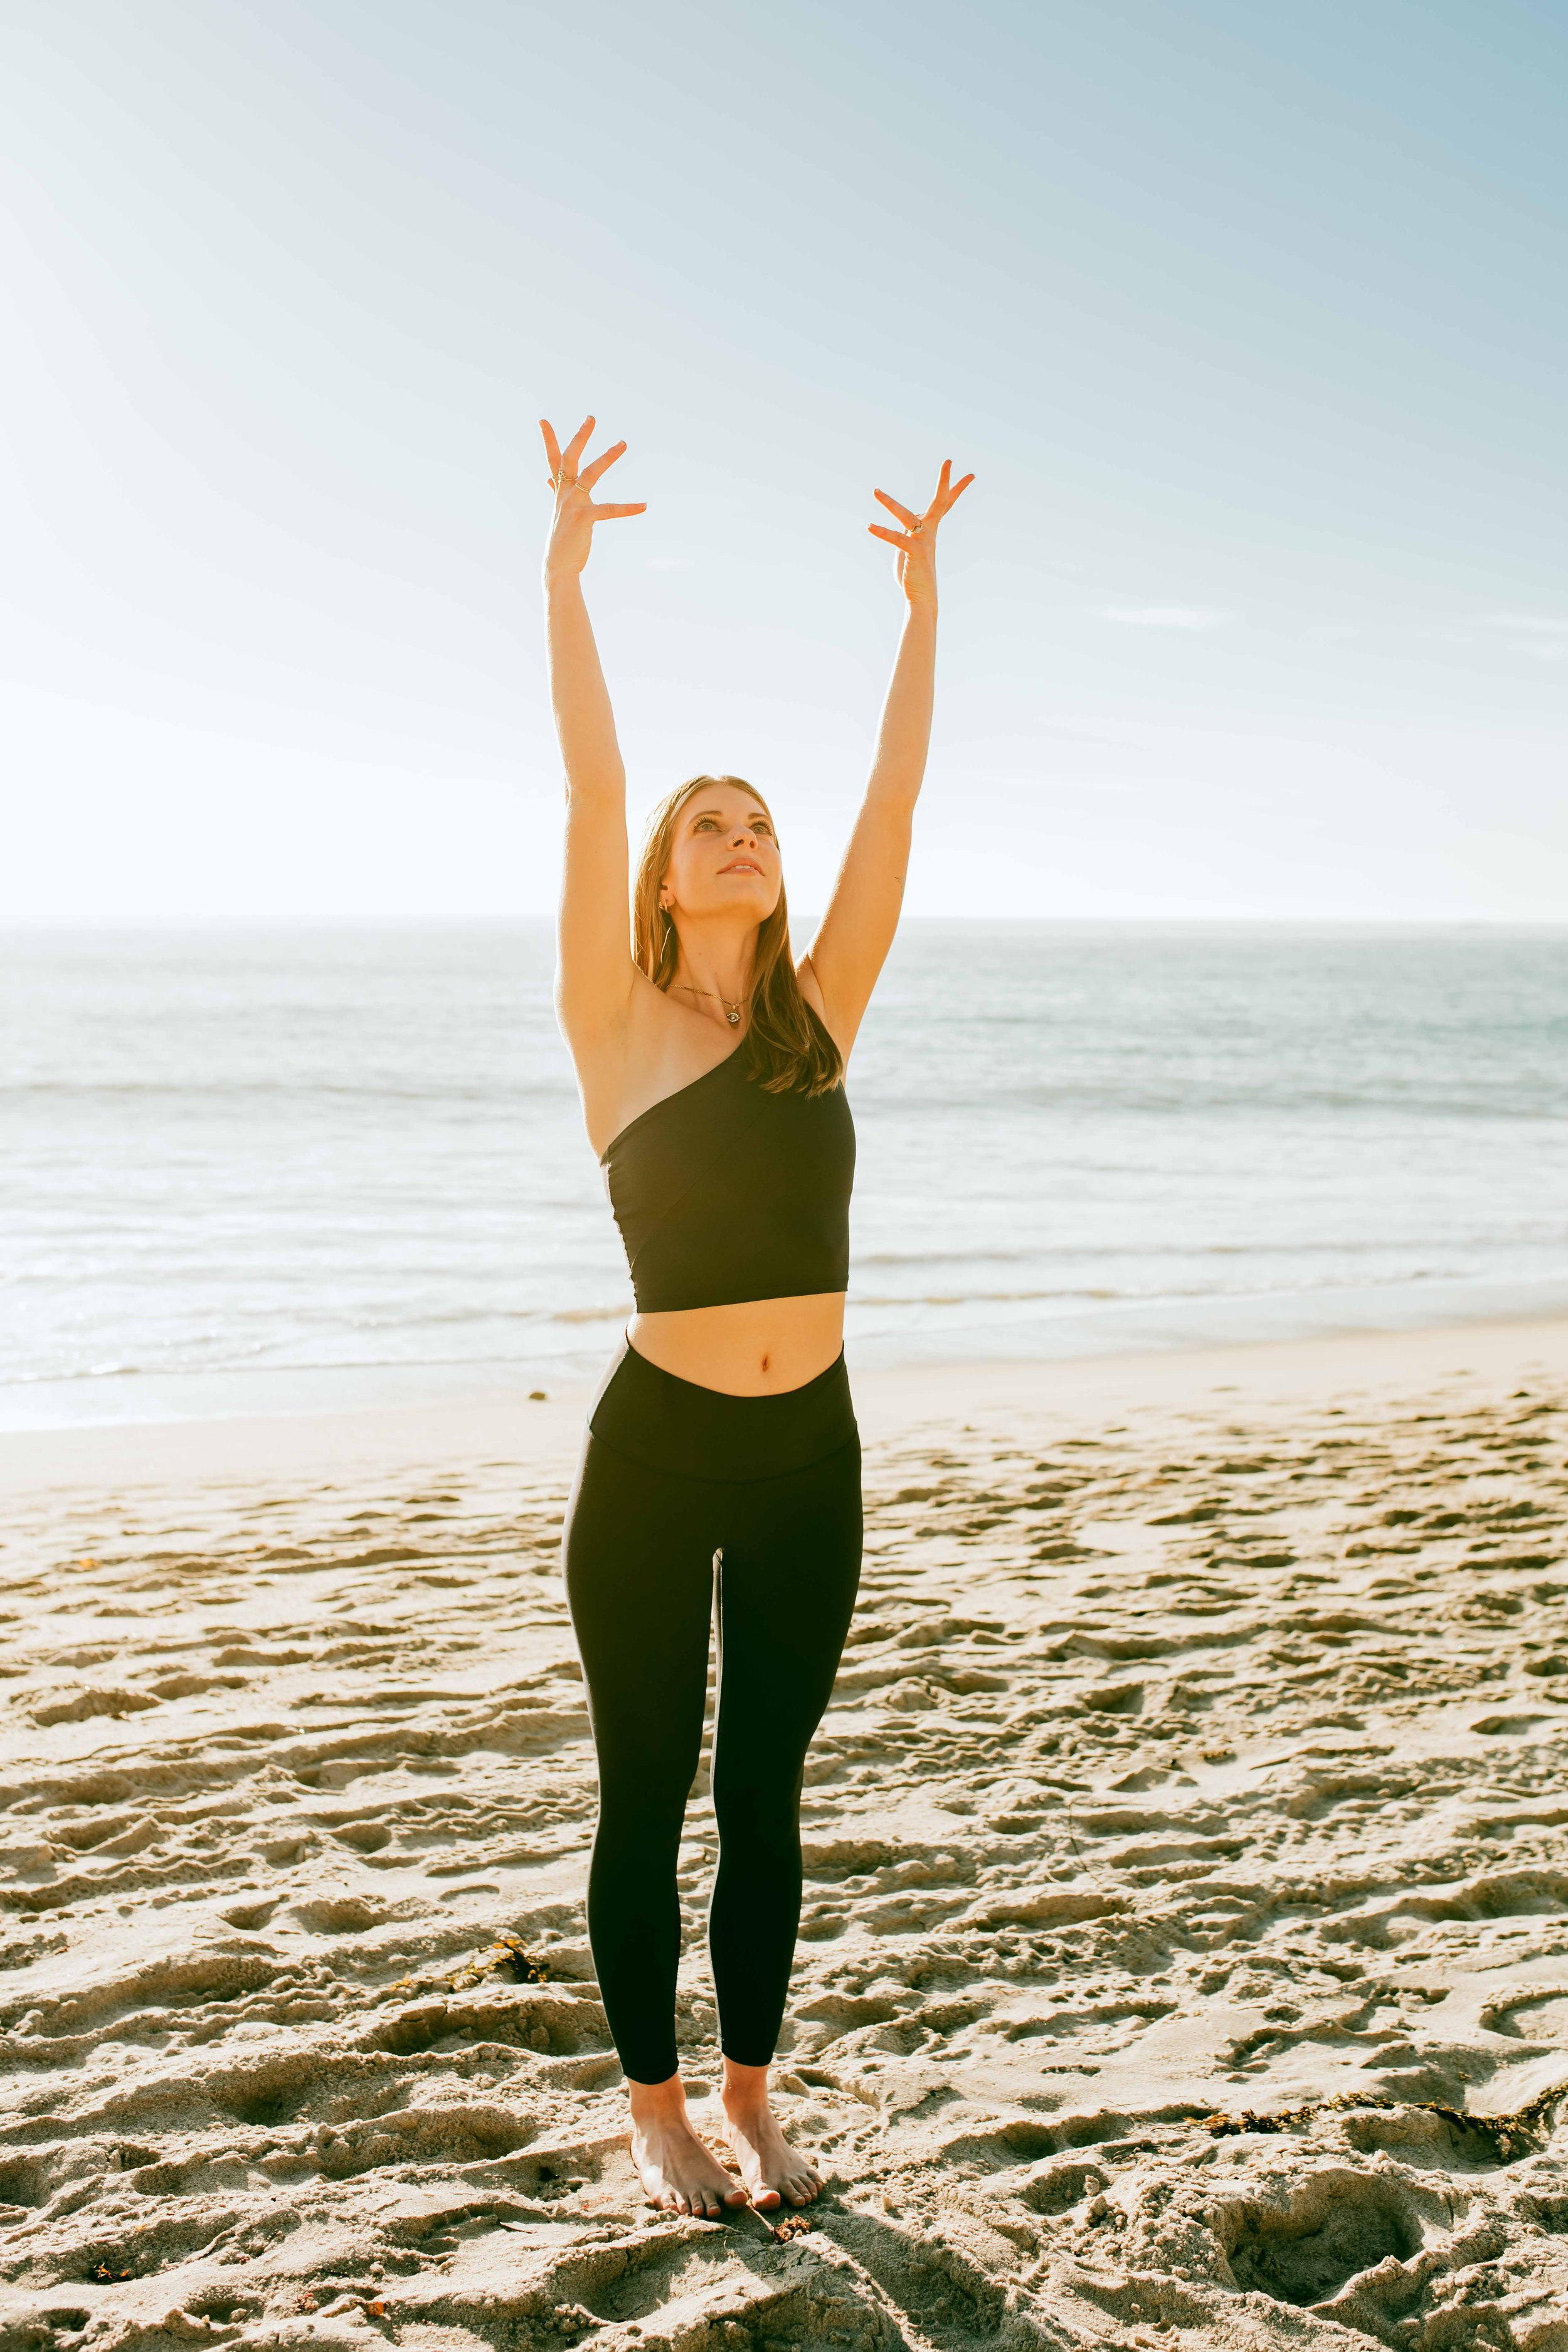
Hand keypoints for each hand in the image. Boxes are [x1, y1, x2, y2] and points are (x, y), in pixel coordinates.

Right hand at [540, 415, 645, 580]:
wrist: (558, 566)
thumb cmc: (563, 538)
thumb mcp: (560, 510)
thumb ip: (556, 491)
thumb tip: (548, 479)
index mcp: (560, 491)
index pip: (553, 461)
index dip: (548, 440)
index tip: (542, 421)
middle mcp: (564, 494)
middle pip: (570, 458)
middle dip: (580, 437)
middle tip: (591, 418)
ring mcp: (572, 505)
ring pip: (591, 474)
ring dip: (607, 457)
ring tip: (623, 443)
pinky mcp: (583, 519)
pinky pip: (609, 510)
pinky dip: (627, 508)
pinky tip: (643, 505)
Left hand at [867, 458, 973, 609]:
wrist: (921, 597)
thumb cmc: (914, 575)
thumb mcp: (909, 549)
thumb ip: (907, 534)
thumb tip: (906, 529)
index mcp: (930, 529)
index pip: (945, 504)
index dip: (956, 488)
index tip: (970, 475)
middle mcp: (929, 532)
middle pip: (939, 502)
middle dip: (944, 482)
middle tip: (949, 461)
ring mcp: (922, 541)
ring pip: (905, 516)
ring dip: (889, 503)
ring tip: (875, 491)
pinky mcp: (913, 552)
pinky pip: (896, 538)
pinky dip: (882, 532)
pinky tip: (869, 526)